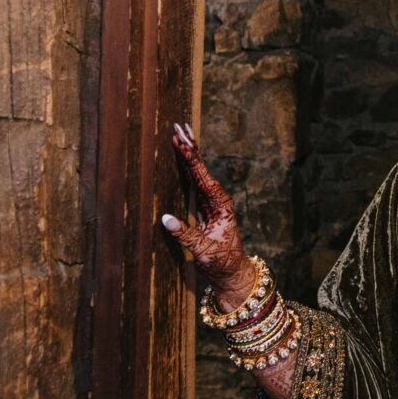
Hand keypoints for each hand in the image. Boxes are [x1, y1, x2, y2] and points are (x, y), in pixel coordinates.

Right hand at [160, 122, 250, 292]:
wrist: (232, 272)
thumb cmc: (221, 262)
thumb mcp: (203, 250)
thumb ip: (185, 234)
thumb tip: (165, 218)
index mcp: (220, 204)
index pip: (201, 176)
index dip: (190, 157)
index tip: (180, 140)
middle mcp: (218, 199)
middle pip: (200, 168)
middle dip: (190, 147)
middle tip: (179, 126)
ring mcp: (212, 203)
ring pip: (198, 173)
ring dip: (189, 155)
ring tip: (180, 135)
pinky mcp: (206, 208)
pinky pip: (195, 183)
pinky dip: (187, 169)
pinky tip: (182, 159)